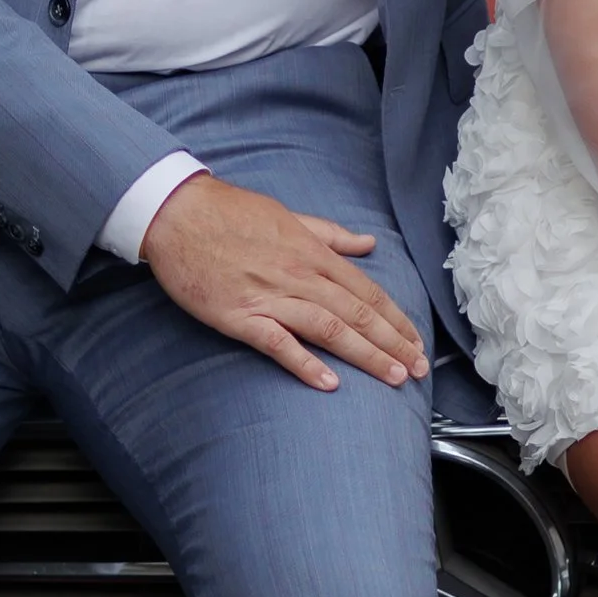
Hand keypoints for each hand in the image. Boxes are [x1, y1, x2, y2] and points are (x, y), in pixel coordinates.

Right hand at [139, 174, 430, 391]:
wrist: (178, 213)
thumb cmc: (230, 213)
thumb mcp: (289, 216)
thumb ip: (330, 234)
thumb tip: (367, 243)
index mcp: (313, 253)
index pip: (366, 291)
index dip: (395, 319)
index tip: (417, 341)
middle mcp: (300, 275)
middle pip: (357, 313)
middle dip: (393, 343)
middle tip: (420, 368)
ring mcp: (270, 296)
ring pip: (329, 328)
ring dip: (365, 354)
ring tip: (394, 376)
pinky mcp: (240, 316)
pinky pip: (279, 343)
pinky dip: (305, 363)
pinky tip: (329, 383)